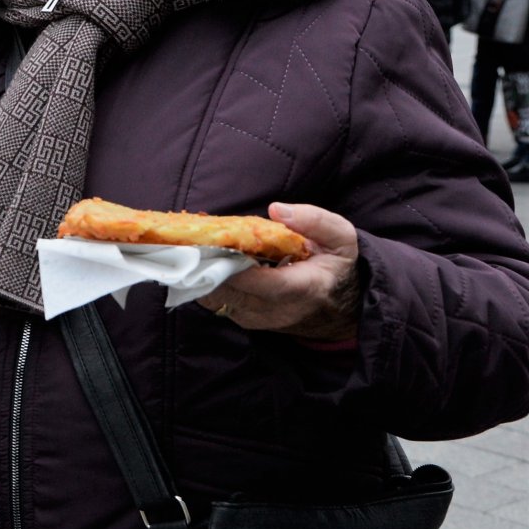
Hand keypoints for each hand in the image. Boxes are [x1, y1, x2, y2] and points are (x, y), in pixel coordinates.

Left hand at [196, 203, 360, 341]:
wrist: (337, 306)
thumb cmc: (334, 265)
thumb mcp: (340, 238)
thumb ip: (315, 221)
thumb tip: (277, 210)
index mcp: (304, 289)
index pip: (263, 283)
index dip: (234, 266)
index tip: (212, 243)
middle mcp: (277, 310)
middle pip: (231, 291)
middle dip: (207, 264)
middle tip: (189, 237)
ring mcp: (257, 318)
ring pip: (216, 298)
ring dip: (200, 271)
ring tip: (190, 244)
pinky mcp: (243, 318)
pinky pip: (215, 300)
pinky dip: (203, 279)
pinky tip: (200, 258)